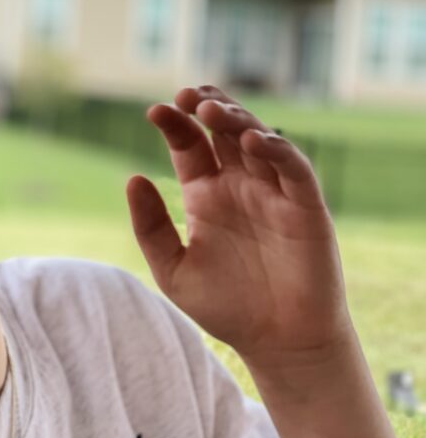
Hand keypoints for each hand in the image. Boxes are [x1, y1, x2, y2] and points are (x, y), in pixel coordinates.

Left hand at [126, 85, 351, 366]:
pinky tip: (252, 141)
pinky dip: (276, 150)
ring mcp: (273, 193)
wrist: (276, 343)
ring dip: (238, 120)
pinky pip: (293, 168)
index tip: (154, 111)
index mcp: (205, 195)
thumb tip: (132, 177)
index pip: (188, 145)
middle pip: (223, 132)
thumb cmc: (225, 307)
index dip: (174, 124)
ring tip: (212, 109)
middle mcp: (239, 186)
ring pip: (258, 140)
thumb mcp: (174, 269)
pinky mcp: (305, 207)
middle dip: (207, 107)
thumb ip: (151, 226)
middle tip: (187, 94)